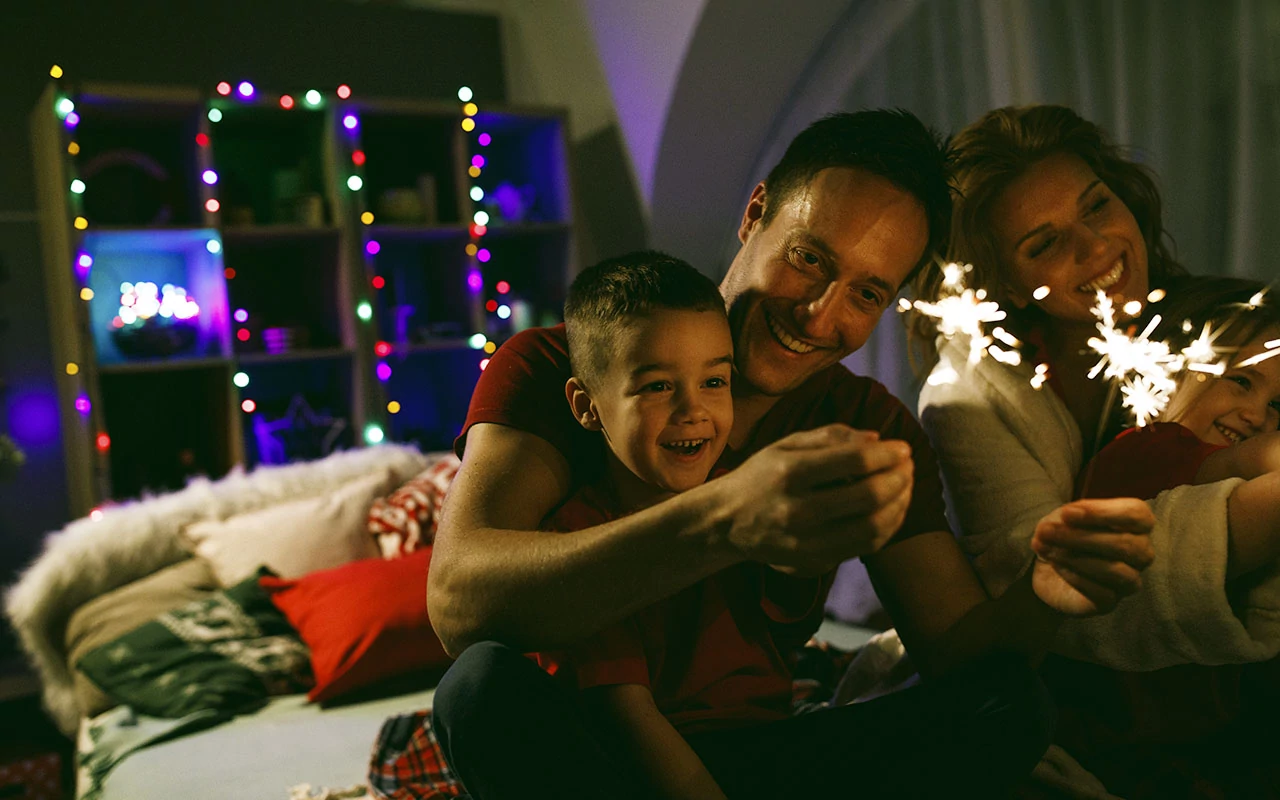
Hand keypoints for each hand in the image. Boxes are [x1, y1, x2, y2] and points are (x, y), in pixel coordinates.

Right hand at [714, 424, 913, 573]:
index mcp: (790, 472)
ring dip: (899, 506)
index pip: (853, 461)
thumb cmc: (761, 476)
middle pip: (867, 497)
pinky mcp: (812, 562)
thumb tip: (877, 439)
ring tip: (906, 487)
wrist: (726, 521)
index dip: (888, 454)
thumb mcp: (786, 444)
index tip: (904, 448)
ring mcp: (804, 542)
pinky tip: (893, 510)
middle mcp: (796, 510)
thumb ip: (832, 436)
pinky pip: (863, 547)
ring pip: (871, 528)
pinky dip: (887, 528)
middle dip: (899, 479)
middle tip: (909, 466)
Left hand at [1030, 498, 1155, 615]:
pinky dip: (1075, 577)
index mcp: (1137, 524)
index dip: (1102, 512)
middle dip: (1081, 537)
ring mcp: (1129, 579)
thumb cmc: (1066, 534)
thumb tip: (1068, 518)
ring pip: (1116, 571)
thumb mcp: (1064, 517)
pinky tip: (1055, 565)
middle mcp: (1141, 552)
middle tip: (1047, 532)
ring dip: (1076, 558)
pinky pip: (1103, 593)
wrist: (1048, 567)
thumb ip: (1070, 515)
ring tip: (1047, 549)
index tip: (1066, 513)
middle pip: (1125, 544)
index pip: (1136, 513)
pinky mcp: (1111, 601)